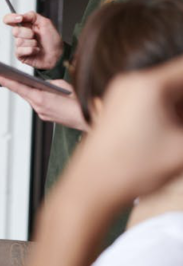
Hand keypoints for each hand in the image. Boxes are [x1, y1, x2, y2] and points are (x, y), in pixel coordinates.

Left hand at [0, 75, 87, 130]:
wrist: (89, 118)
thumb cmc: (78, 100)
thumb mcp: (62, 85)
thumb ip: (48, 83)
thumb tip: (41, 84)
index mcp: (40, 98)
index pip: (19, 87)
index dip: (6, 81)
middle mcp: (38, 107)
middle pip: (23, 93)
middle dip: (13, 84)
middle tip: (2, 75)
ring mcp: (42, 113)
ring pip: (30, 99)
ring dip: (25, 91)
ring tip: (16, 80)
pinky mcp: (47, 117)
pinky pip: (38, 104)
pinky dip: (35, 97)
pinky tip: (35, 92)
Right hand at [4, 12, 63, 69]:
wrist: (57, 54)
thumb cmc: (53, 40)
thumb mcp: (45, 23)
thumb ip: (32, 16)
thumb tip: (19, 15)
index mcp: (25, 25)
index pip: (10, 19)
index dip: (11, 18)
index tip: (20, 19)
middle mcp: (21, 34)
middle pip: (14, 31)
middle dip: (28, 33)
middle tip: (35, 36)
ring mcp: (20, 45)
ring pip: (19, 41)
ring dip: (32, 43)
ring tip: (38, 45)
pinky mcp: (20, 55)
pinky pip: (20, 50)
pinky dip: (31, 50)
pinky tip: (36, 50)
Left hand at [65, 56, 182, 204]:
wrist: (91, 186)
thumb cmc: (135, 169)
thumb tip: (182, 119)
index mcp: (149, 84)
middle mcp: (132, 81)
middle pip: (178, 79)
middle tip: (179, 131)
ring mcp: (121, 93)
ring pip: (166, 90)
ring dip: (179, 108)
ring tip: (175, 135)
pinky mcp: (116, 106)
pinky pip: (151, 99)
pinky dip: (168, 111)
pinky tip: (171, 134)